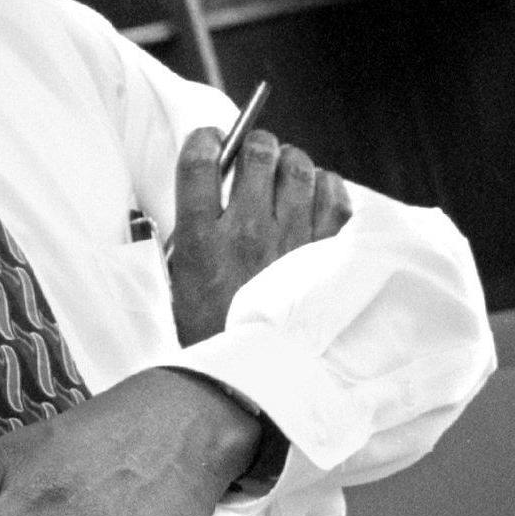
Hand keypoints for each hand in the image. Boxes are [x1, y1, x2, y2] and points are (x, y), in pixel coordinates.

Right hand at [168, 127, 349, 346]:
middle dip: (254, 142)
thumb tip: (205, 184)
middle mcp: (247, 232)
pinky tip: (315, 192)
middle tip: (253, 152)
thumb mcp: (180, 280)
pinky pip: (334, 195)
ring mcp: (292, 241)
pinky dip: (324, 185)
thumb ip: (189, 231)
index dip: (206, 139)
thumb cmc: (213, 328)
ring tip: (285, 169)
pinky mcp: (326, 254)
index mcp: (202, 239)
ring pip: (298, 167)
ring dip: (289, 160)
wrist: (259, 376)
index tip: (210, 140)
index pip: (200, 162)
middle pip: (256, 153)